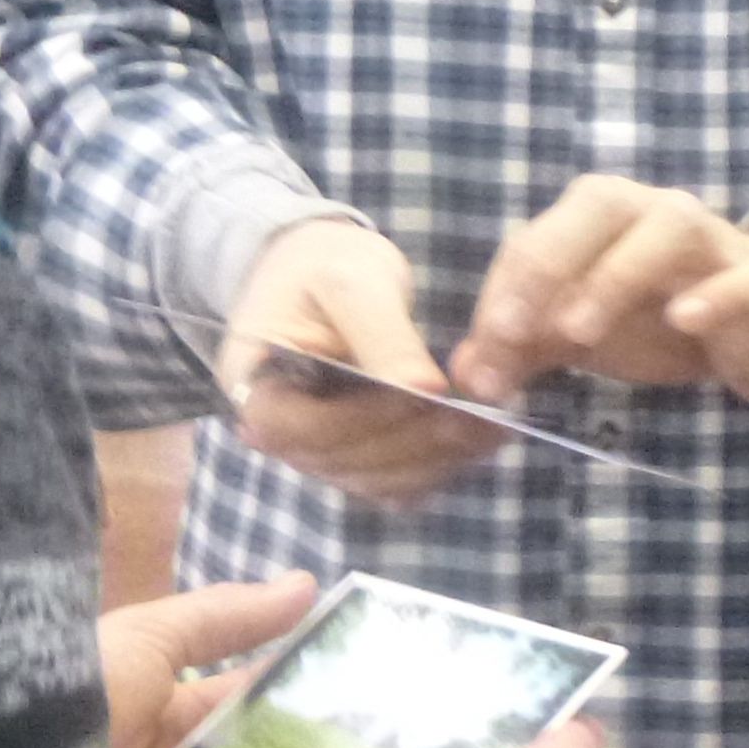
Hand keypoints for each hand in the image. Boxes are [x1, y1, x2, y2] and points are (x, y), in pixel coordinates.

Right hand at [216, 221, 499, 503]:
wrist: (317, 272)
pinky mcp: (355, 457)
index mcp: (254, 386)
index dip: (364, 421)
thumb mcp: (349, 282)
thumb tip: (425, 391)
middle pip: (346, 462)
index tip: (429, 396)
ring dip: (436, 460)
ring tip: (494, 428)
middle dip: (416, 443)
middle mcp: (280, 434)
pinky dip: (437, 465)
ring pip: (377, 480)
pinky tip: (480, 440)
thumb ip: (383, 337)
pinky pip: (395, 480)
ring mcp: (318, 452)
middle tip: (483, 418)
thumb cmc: (324, 267)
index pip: (302, 430)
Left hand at [452, 175, 748, 406]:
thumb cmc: (659, 320)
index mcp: (601, 217)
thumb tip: (466, 374)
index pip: (538, 238)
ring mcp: (717, 239)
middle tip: (514, 331)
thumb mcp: (581, 336)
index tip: (484, 356)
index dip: (504, 293)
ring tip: (580, 333)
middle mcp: (655, 211)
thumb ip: (523, 348)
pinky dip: (718, 293)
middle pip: (599, 204)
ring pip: (670, 228)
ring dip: (619, 274)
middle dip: (549, 261)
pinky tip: (686, 319)